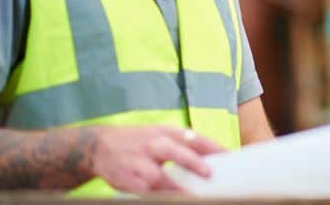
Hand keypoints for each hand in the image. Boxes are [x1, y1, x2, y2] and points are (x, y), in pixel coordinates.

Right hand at [90, 125, 224, 192]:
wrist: (99, 146)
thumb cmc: (139, 141)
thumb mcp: (160, 133)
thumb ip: (182, 143)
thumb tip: (211, 157)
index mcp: (166, 132)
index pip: (193, 138)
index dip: (213, 147)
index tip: (230, 156)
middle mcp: (154, 145)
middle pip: (176, 152)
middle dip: (193, 163)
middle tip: (209, 173)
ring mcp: (140, 163)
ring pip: (160, 177)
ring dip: (177, 188)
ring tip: (192, 197)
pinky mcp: (129, 180)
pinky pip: (146, 192)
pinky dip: (159, 197)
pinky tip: (171, 199)